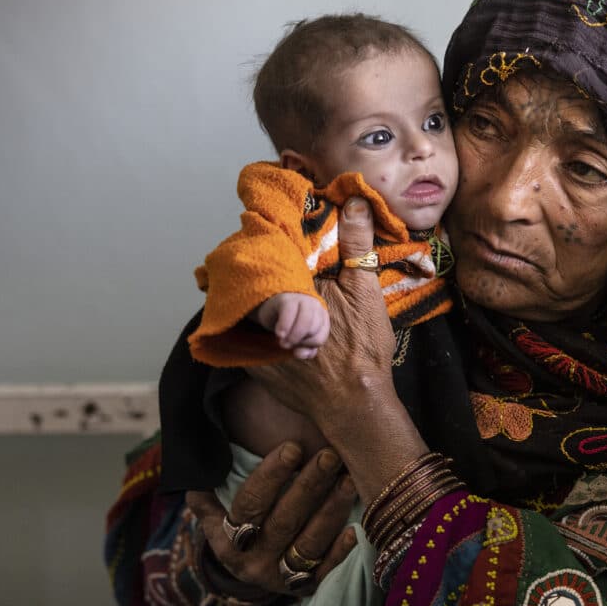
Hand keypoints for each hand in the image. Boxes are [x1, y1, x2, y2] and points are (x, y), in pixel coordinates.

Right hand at [187, 442, 356, 596]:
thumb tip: (203, 460)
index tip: (293, 447)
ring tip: (348, 480)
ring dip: (331, 511)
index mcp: (229, 539)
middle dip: (309, 485)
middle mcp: (254, 560)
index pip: (250, 504)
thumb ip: (211, 485)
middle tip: (330, 455)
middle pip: (284, 520)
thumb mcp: (216, 507)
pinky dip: (339, 552)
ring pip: (308, 543)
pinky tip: (354, 529)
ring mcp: (281, 575)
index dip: (271, 475)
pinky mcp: (306, 585)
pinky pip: (325, 570)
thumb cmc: (238, 518)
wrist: (250, 565)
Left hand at [244, 197, 395, 424]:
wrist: (354, 404)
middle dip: (258, 267)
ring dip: (253, 295)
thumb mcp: (366, 290)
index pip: (267, 253)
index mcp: (288, 287)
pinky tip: (269, 321)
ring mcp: (250, 339)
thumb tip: (353, 201)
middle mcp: (259, 312)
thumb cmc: (362, 348)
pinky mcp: (250, 363)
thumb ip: (355, 244)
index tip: (274, 228)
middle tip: (272, 258)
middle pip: (249, 279)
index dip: (270, 242)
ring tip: (270, 286)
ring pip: (241, 306)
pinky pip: (241, 334)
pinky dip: (252, 324)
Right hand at [252, 292, 330, 358]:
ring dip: (293, 336)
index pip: (320, 337)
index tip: (296, 350)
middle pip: (313, 329)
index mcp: (322, 317)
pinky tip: (280, 334)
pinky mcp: (287, 299)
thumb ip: (305, 349)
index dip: (308, 346)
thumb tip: (302, 354)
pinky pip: (289, 312)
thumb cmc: (290, 326)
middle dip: (299, 341)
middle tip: (286, 345)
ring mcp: (303, 301)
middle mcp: (316, 307)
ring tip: (282, 341)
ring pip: (305, 322)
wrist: (273, 307)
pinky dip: (285, 326)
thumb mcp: (300, 339)